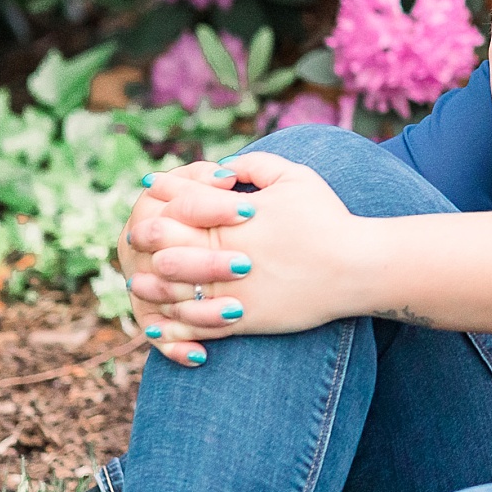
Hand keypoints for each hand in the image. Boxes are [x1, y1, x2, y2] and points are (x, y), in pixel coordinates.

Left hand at [126, 152, 362, 343]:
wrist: (356, 267)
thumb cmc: (328, 220)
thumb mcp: (296, 177)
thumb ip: (256, 165)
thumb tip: (224, 165)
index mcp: (234, 216)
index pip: (184, 198)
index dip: (163, 188)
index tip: (149, 183)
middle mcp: (225, 251)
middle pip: (165, 243)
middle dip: (145, 236)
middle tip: (135, 234)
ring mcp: (231, 289)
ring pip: (172, 289)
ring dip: (149, 284)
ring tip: (138, 280)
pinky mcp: (242, 319)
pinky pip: (196, 325)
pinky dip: (174, 326)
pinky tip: (162, 321)